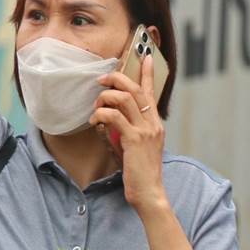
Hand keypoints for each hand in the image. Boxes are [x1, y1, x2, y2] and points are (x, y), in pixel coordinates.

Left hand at [90, 53, 167, 215]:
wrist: (149, 193)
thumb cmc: (140, 172)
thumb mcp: (134, 146)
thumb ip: (127, 129)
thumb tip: (109, 117)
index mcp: (155, 124)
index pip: (152, 92)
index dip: (148, 72)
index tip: (145, 55)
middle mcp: (153, 123)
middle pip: (135, 89)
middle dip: (117, 78)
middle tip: (102, 79)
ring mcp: (145, 130)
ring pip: (124, 98)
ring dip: (105, 97)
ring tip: (96, 107)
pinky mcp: (134, 139)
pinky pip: (114, 116)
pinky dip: (101, 115)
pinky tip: (94, 122)